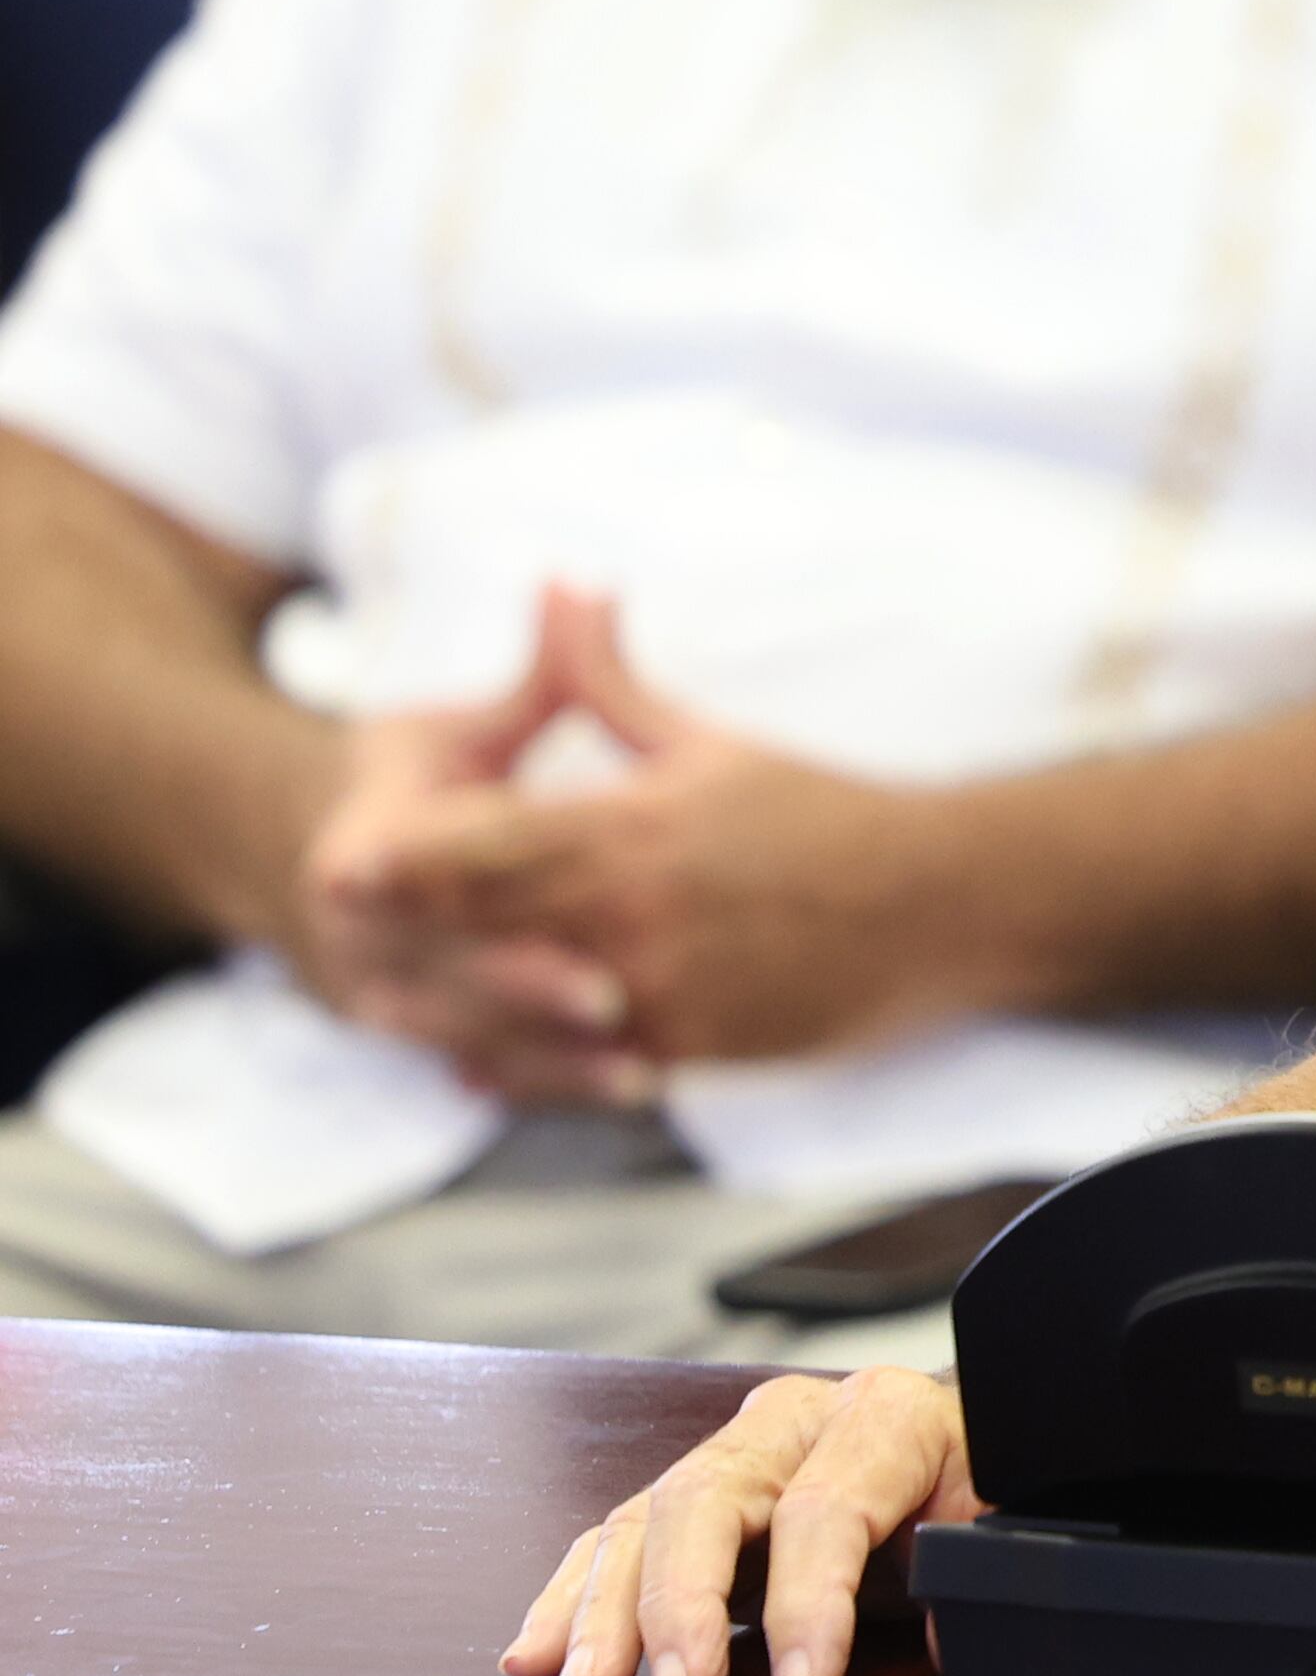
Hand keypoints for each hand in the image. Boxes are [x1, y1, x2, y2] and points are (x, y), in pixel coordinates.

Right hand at [294, 611, 657, 1105]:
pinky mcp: (417, 1033)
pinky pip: (484, 1066)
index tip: (500, 881)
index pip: (406, 865)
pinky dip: (551, 1081)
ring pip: (468, 1031)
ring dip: (550, 1054)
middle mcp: (361, 929)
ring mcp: (383, 992)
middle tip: (613, 997)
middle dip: (525, 985)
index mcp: (363, 842)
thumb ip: (539, 679)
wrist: (313, 854)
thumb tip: (582, 588)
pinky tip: (628, 1087)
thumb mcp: (465, 727)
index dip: (447, 878)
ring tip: (641, 1066)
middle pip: (447, 963)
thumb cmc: (415, 781)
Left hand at [334, 585, 976, 1066]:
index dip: (413, 856)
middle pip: (491, 931)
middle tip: (332, 928)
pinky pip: (586, 1066)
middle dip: (410, 932)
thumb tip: (563, 590)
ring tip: (393, 1008)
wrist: (945, 902)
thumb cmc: (832, 813)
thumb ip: (614, 682)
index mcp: (637, 830)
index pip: (495, 844)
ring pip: (528, 1011)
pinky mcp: (698, 1047)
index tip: (343, 858)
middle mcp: (637, 915)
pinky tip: (480, 1062)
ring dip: (457, 1011)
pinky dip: (527, 1065)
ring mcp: (665, 990)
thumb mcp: (715, 741)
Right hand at [503, 1365, 979, 1675]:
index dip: (810, 1603)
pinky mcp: (688, 1504)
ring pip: (643, 1520)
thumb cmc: (980, 1501)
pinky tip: (537, 1660)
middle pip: (707, 1498)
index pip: (826, 1506)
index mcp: (886, 1418)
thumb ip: (985, 1580)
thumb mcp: (1004, 1527)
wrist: (966, 1461)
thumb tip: (959, 1647)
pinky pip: (611, 1544)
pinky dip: (569, 1604)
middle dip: (683, 1604)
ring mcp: (731, 1457)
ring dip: (605, 1613)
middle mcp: (793, 1423)